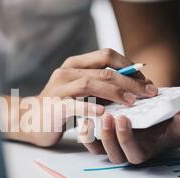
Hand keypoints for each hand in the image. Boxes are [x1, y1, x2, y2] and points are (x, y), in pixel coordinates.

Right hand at [28, 49, 156, 146]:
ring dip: (115, 92)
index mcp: (75, 64)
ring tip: (132, 102)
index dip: (129, 66)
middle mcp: (66, 72)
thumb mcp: (82, 92)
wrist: (31, 120)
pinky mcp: (54, 106)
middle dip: (130, 81)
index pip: (107, 55)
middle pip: (103, 71)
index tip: (146, 81)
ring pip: (90, 84)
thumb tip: (134, 88)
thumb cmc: (61, 106)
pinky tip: (102, 113)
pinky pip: (73, 105)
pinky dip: (88, 108)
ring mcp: (58, 88)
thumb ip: (102, 87)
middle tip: (149, 92)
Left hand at [80, 77, 179, 163]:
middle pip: (129, 154)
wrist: (143, 111)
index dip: (175, 128)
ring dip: (106, 137)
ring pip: (110, 152)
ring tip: (105, 116)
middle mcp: (138, 150)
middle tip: (122, 119)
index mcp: (160, 143)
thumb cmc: (162, 112)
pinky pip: (93, 145)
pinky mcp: (102, 142)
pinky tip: (86, 120)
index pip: (167, 141)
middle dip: (124, 138)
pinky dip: (88, 136)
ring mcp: (119, 148)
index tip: (178, 113)